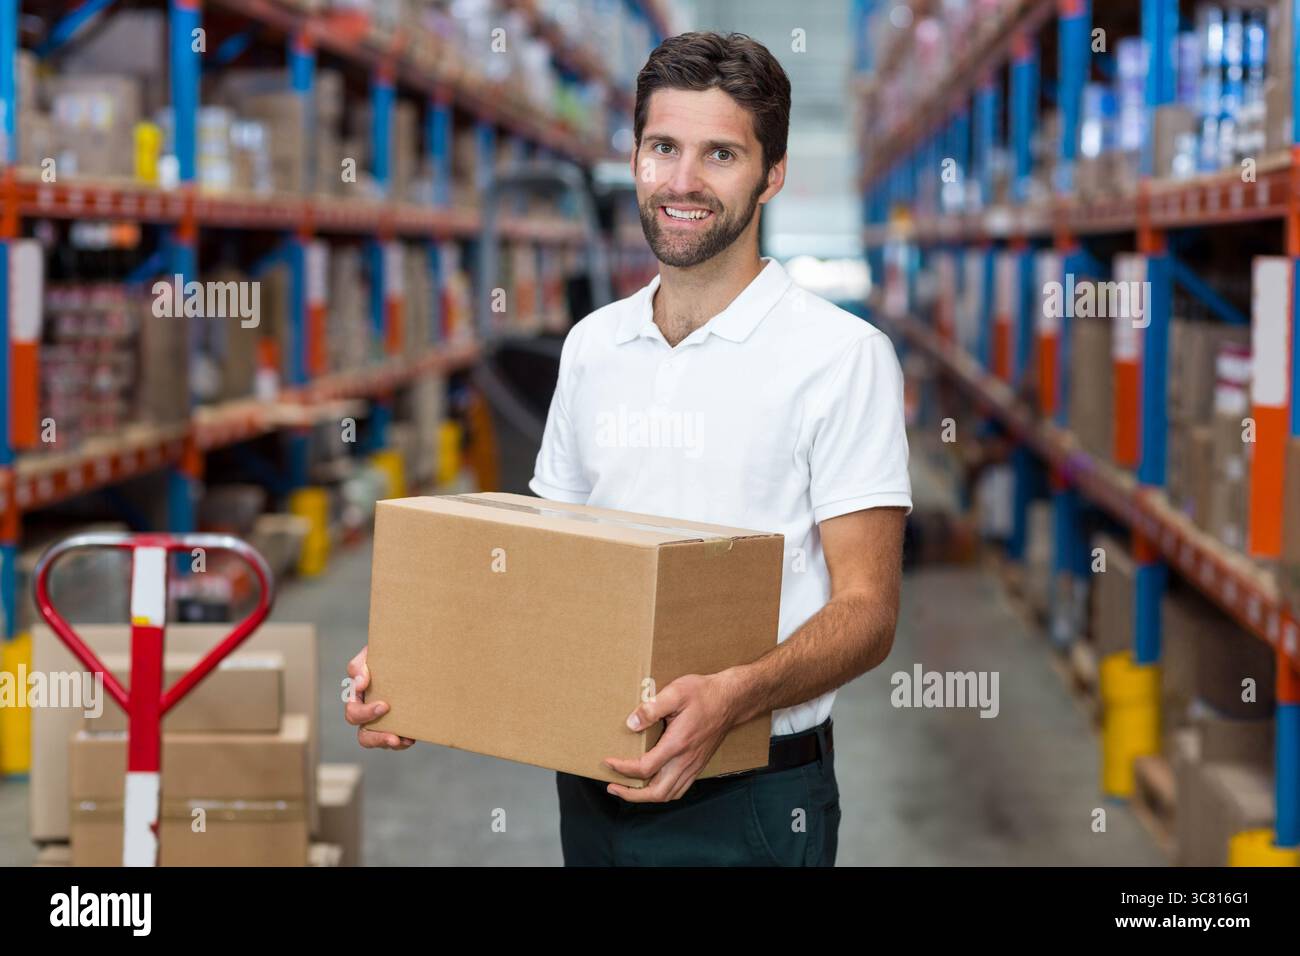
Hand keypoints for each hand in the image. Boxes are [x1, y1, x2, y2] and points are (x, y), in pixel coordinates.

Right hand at [344, 645, 415, 749]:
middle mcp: (367, 713)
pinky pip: (397, 741)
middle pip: (364, 736)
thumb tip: (359, 684)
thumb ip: (359, 666)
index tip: (385, 706)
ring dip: (390, 743)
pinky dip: (403, 742)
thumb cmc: (384, 653)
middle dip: (377, 738)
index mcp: (357, 698)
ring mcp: (382, 721)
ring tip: (404, 741)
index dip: (366, 713)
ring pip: (380, 741)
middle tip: (393, 737)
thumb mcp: (369, 653)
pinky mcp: (398, 723)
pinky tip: (412, 737)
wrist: (406, 654)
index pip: (354, 713)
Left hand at [602, 670, 744, 802]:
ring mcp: (694, 765)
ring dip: (645, 797)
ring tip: (628, 789)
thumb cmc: (704, 693)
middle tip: (612, 786)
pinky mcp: (698, 765)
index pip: (645, 768)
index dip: (622, 769)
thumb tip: (631, 724)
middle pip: (656, 793)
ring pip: (668, 794)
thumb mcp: (676, 692)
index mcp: (678, 744)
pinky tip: (652, 784)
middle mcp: (686, 760)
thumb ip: (651, 708)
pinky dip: (662, 793)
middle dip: (631, 794)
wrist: (732, 699)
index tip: (608, 761)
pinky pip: (679, 789)